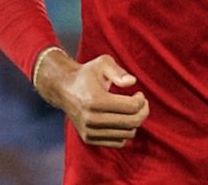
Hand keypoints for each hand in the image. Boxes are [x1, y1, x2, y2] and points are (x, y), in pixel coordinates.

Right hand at [34, 51, 148, 148]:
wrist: (64, 89)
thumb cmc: (87, 74)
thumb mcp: (102, 63)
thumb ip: (118, 71)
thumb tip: (132, 82)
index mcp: (95, 100)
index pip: (131, 107)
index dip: (141, 100)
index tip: (139, 93)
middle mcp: (91, 119)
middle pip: (131, 122)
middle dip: (143, 112)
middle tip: (142, 103)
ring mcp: (89, 131)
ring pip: (127, 134)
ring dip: (135, 122)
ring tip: (131, 110)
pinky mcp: (89, 139)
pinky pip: (118, 142)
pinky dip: (124, 132)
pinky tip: (121, 119)